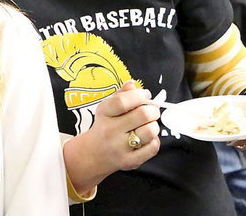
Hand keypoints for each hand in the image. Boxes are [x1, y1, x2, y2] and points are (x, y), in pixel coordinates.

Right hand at [63, 80, 160, 196]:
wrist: (91, 154)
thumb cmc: (103, 127)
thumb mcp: (106, 109)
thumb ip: (121, 95)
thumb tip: (133, 84)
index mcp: (104, 114)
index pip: (122, 101)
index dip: (138, 95)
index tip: (145, 94)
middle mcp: (110, 130)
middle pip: (142, 115)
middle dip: (153, 110)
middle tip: (151, 110)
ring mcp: (120, 147)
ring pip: (150, 131)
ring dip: (154, 126)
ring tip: (148, 125)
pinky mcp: (129, 161)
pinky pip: (152, 148)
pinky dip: (154, 141)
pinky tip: (147, 139)